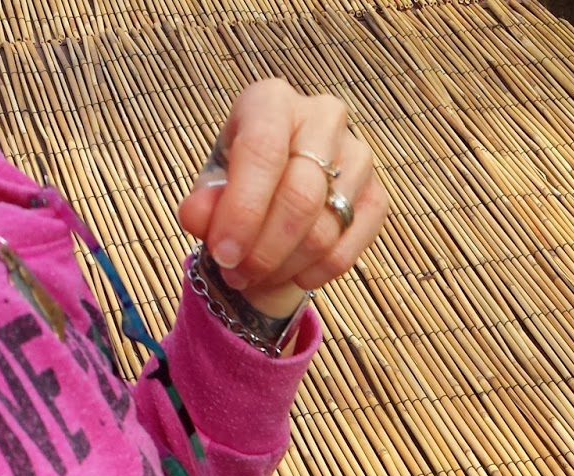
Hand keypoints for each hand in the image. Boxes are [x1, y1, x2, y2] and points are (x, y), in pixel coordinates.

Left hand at [178, 78, 388, 316]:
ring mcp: (358, 156)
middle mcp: (324, 117)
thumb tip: (196, 217)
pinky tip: (291, 274)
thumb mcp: (211, 186)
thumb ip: (202, 201)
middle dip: (264, 249)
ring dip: (284, 266)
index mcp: (273, 101)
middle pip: (300, 197)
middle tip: (237, 274)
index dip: (242, 210)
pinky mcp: (377, 196)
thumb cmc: (241, 181)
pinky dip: (314, 273)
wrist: (279, 189)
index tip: (224, 254)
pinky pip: (346, 250)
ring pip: (324, 231)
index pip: (263, 152)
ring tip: (257, 275)